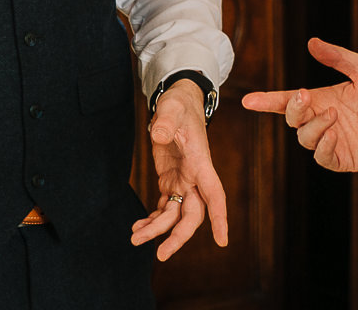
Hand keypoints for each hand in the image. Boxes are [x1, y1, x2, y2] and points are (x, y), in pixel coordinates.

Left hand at [130, 79, 228, 258]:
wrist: (177, 102)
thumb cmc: (179, 104)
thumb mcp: (171, 108)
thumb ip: (165, 121)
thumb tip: (156, 134)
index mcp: (200, 162)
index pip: (215, 194)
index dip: (220, 218)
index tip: (222, 241)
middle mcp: (195, 176)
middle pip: (193, 214)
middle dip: (179, 236)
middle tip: (160, 255)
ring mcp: (183, 181)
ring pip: (175, 215)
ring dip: (157, 229)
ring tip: (135, 238)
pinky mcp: (171, 181)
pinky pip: (164, 208)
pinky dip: (153, 220)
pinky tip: (137, 227)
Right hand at [241, 38, 357, 171]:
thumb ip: (338, 58)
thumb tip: (311, 42)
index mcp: (325, 99)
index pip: (289, 101)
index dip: (268, 101)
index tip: (248, 100)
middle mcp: (325, 120)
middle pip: (293, 119)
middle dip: (293, 108)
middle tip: (305, 96)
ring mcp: (333, 140)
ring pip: (304, 138)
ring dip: (313, 126)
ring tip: (334, 116)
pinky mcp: (344, 158)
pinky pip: (322, 157)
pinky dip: (322, 147)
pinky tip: (334, 135)